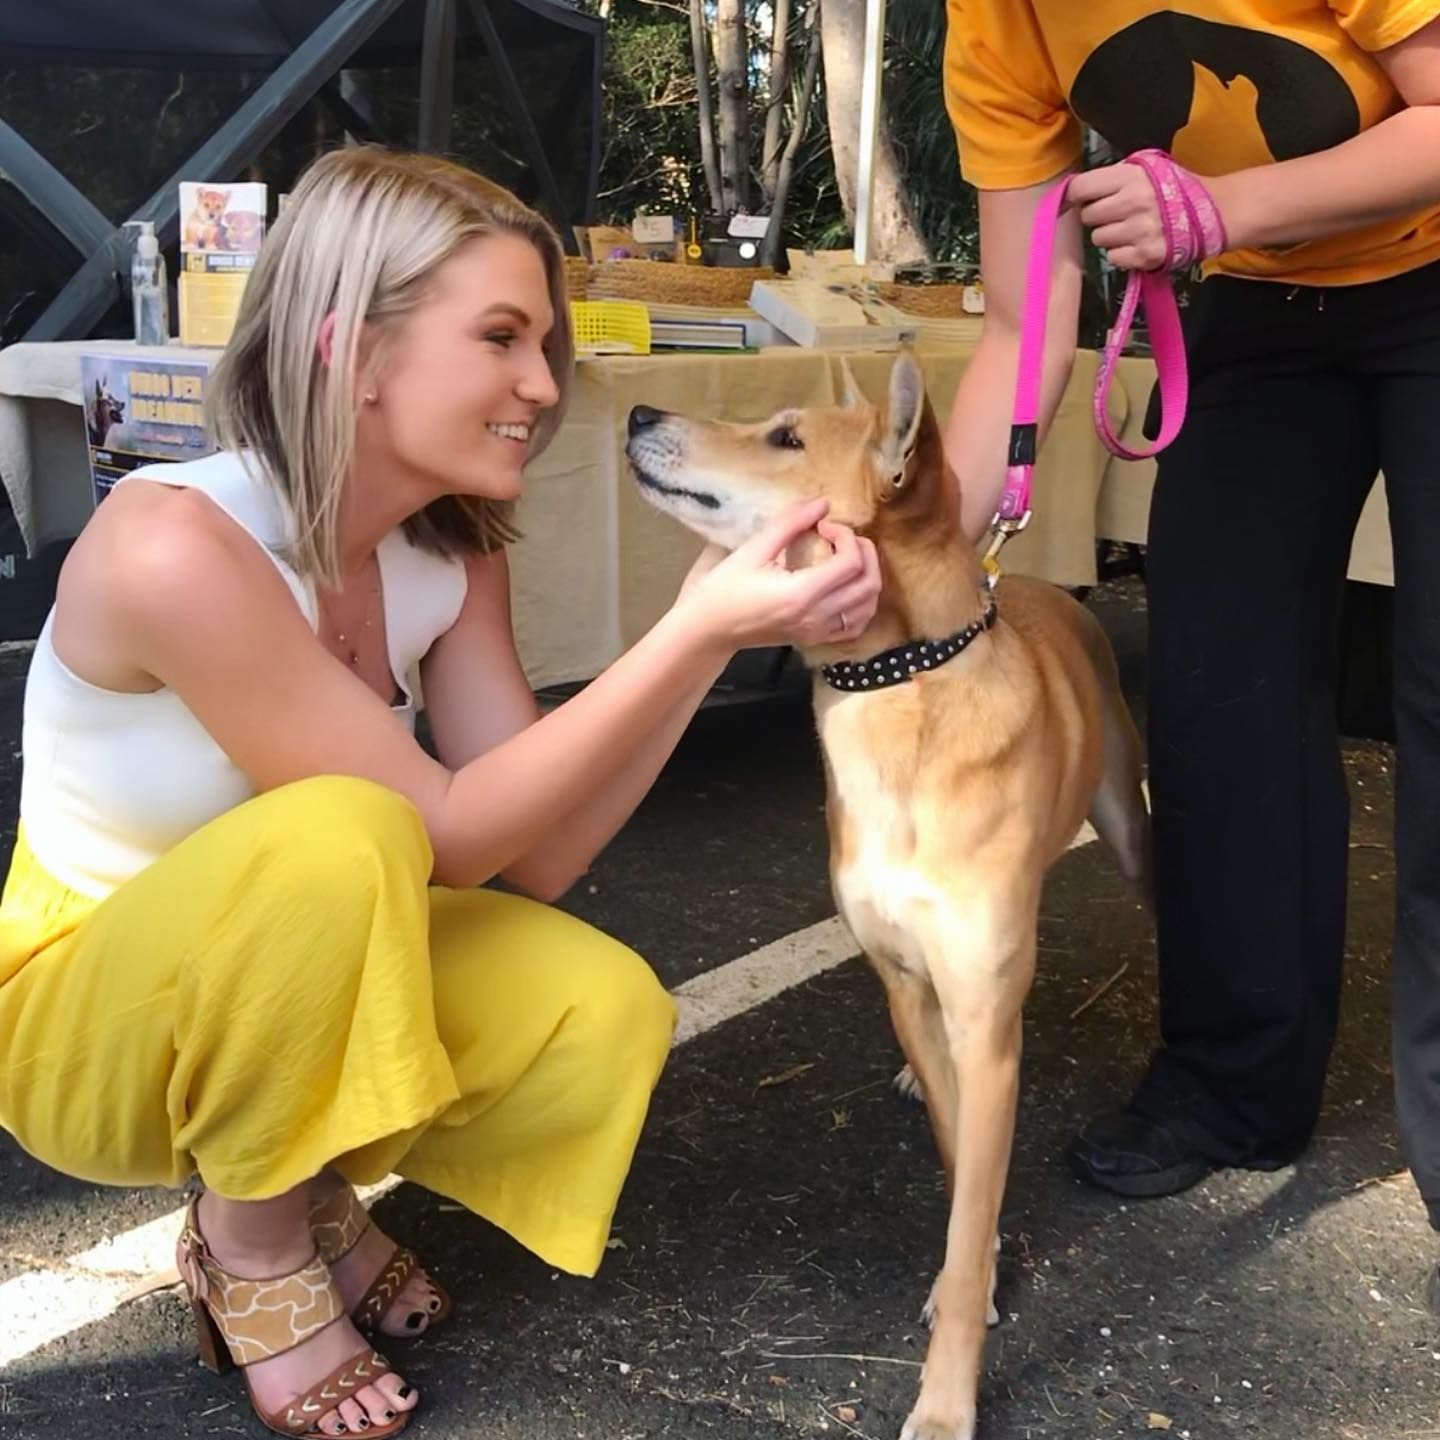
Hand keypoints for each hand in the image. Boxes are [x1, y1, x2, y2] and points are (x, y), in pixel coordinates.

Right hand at [674, 497, 880, 651]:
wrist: (709, 630)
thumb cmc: (724, 589)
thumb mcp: (753, 550)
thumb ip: (790, 524)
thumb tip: (822, 503)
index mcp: (801, 594)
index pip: (851, 562)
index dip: (846, 535)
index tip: (823, 526)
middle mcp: (816, 617)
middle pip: (868, 583)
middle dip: (865, 552)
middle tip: (842, 537)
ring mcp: (818, 632)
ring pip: (868, 605)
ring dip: (868, 575)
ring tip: (847, 557)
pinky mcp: (815, 639)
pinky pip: (856, 625)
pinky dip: (862, 603)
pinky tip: (849, 586)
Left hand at [1066, 162, 1166, 270]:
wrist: (1211, 211)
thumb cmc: (1173, 187)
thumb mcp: (1147, 167)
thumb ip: (1114, 175)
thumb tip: (1078, 190)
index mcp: (1131, 176)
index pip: (1081, 188)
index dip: (1075, 196)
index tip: (1077, 200)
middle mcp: (1133, 202)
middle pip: (1087, 216)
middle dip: (1098, 216)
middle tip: (1116, 214)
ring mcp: (1139, 231)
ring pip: (1098, 239)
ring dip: (1109, 236)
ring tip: (1130, 228)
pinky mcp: (1145, 255)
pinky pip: (1113, 257)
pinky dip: (1122, 253)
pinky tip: (1137, 243)